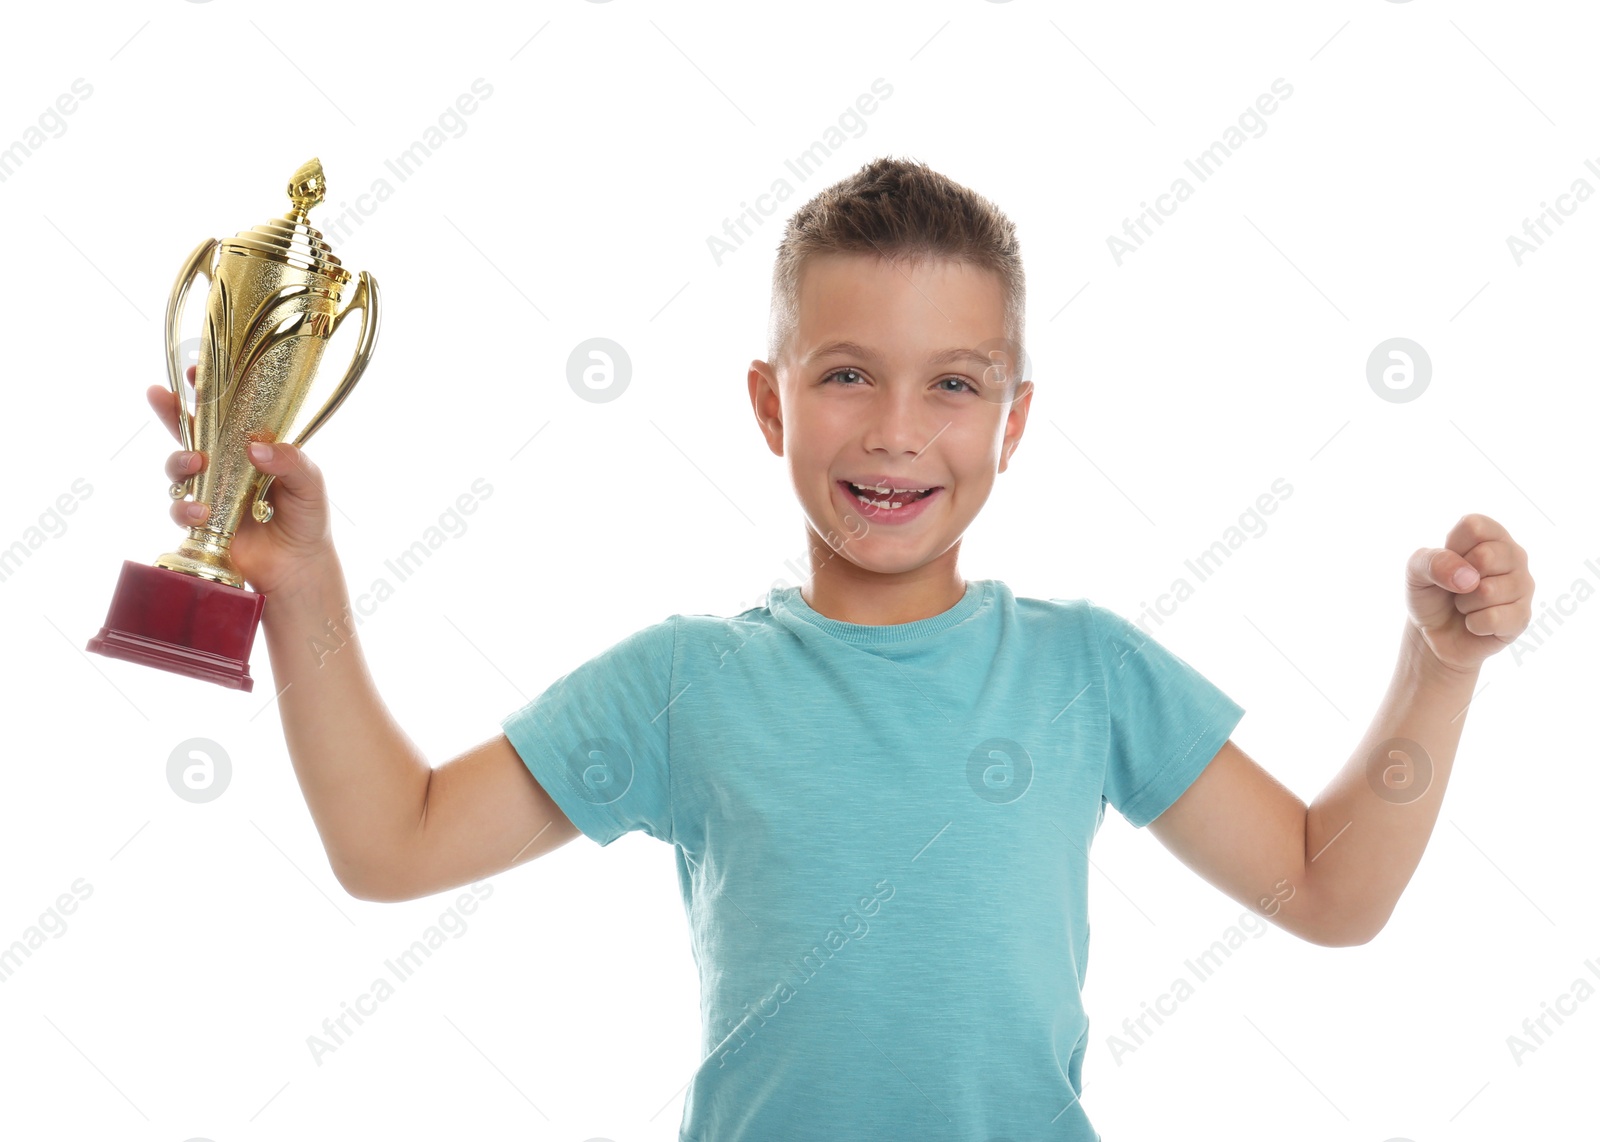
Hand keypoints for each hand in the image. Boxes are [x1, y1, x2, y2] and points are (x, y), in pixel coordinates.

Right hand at [148, 365, 336, 595]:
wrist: (299, 566)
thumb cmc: (308, 519)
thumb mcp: (309, 484)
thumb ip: (289, 462)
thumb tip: (254, 448)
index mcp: (252, 449)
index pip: (228, 414)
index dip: (208, 392)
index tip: (195, 373)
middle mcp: (226, 467)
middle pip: (190, 433)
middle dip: (171, 412)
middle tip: (164, 399)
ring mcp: (211, 492)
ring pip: (178, 468)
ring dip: (179, 461)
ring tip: (195, 464)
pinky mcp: (201, 521)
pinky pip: (180, 508)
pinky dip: (185, 507)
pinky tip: (201, 512)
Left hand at [1404, 513, 1533, 674]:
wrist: (1434, 634)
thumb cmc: (1430, 594)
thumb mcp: (1416, 570)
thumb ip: (1432, 561)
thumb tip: (1469, 578)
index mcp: (1491, 534)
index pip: (1475, 526)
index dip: (1452, 549)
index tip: (1449, 562)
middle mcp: (1514, 555)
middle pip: (1486, 556)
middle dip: (1458, 579)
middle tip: (1457, 588)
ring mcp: (1523, 586)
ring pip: (1488, 591)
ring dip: (1464, 604)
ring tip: (1466, 605)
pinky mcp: (1522, 617)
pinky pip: (1493, 618)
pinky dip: (1473, 624)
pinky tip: (1476, 623)